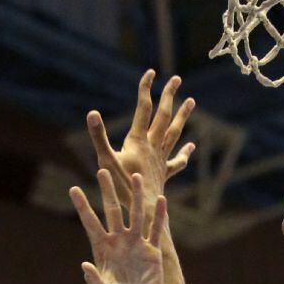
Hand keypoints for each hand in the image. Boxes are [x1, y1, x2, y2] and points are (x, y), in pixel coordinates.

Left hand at [70, 171, 165, 283]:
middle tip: (103, 169)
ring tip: (135, 176)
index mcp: (102, 250)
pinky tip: (161, 199)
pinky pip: (156, 230)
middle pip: (112, 211)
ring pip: (136, 215)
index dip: (82, 206)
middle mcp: (119, 242)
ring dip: (135, 196)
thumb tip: (84, 266)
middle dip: (108, 191)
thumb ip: (94, 280)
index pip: (90, 223)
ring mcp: (136, 245)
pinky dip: (159, 215)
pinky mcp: (152, 252)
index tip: (73, 189)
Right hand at [87, 70, 194, 212]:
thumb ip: (99, 137)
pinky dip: (184, 153)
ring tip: (191, 101)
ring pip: (174, 133)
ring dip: (182, 117)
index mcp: (138, 141)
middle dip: (169, 96)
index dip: (146, 89)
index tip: (150, 72)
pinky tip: (191, 146)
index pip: (143, 108)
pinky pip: (176, 161)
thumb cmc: (122, 188)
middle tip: (176, 79)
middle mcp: (153, 146)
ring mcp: (160, 160)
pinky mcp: (164, 174)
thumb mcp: (106, 161)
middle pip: (163, 116)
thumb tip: (92, 113)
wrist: (143, 210)